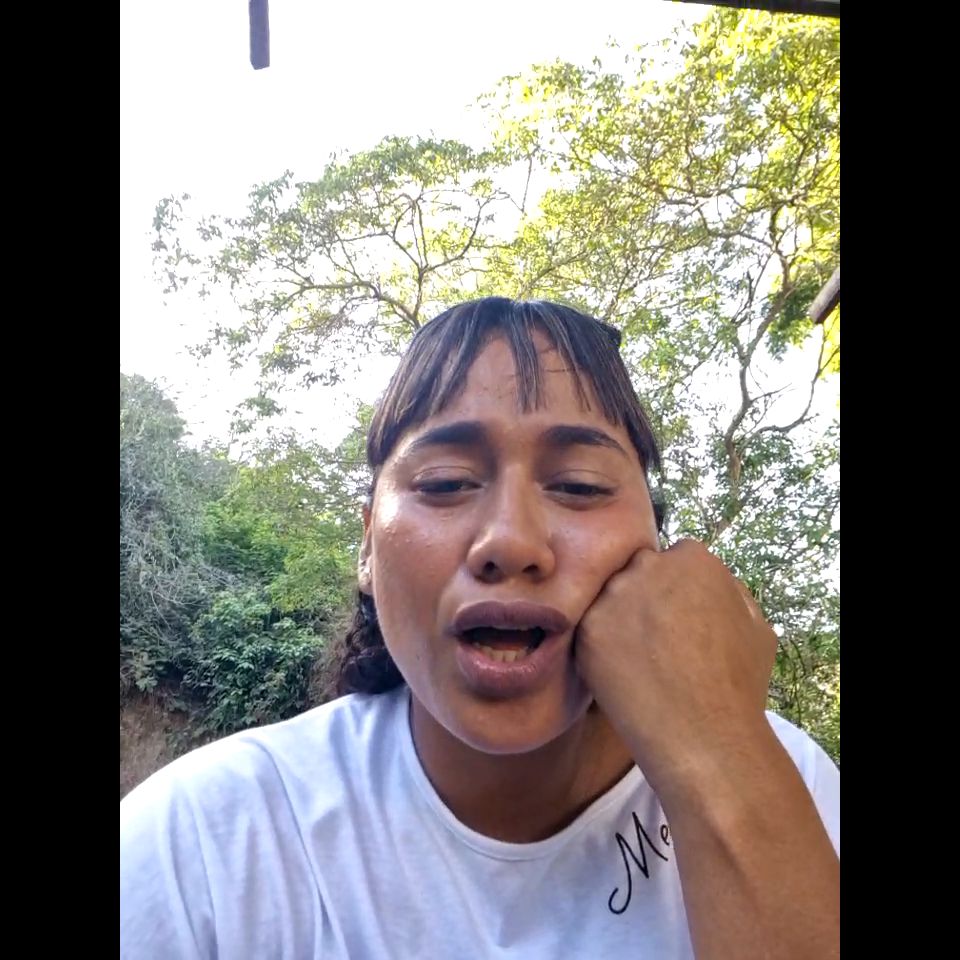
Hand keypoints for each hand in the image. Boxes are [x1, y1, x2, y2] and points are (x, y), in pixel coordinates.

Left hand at [574, 539, 777, 791]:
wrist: (706, 736)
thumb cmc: (739, 685)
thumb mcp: (756, 625)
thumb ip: (728, 591)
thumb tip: (706, 586)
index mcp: (694, 559)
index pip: (677, 559)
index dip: (679, 590)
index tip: (681, 617)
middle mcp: (649, 567)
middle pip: (639, 571)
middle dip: (646, 596)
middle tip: (657, 638)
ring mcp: (614, 596)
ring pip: (611, 599)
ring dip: (620, 620)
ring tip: (640, 660)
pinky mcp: (587, 628)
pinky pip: (591, 629)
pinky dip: (602, 648)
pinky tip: (623, 673)